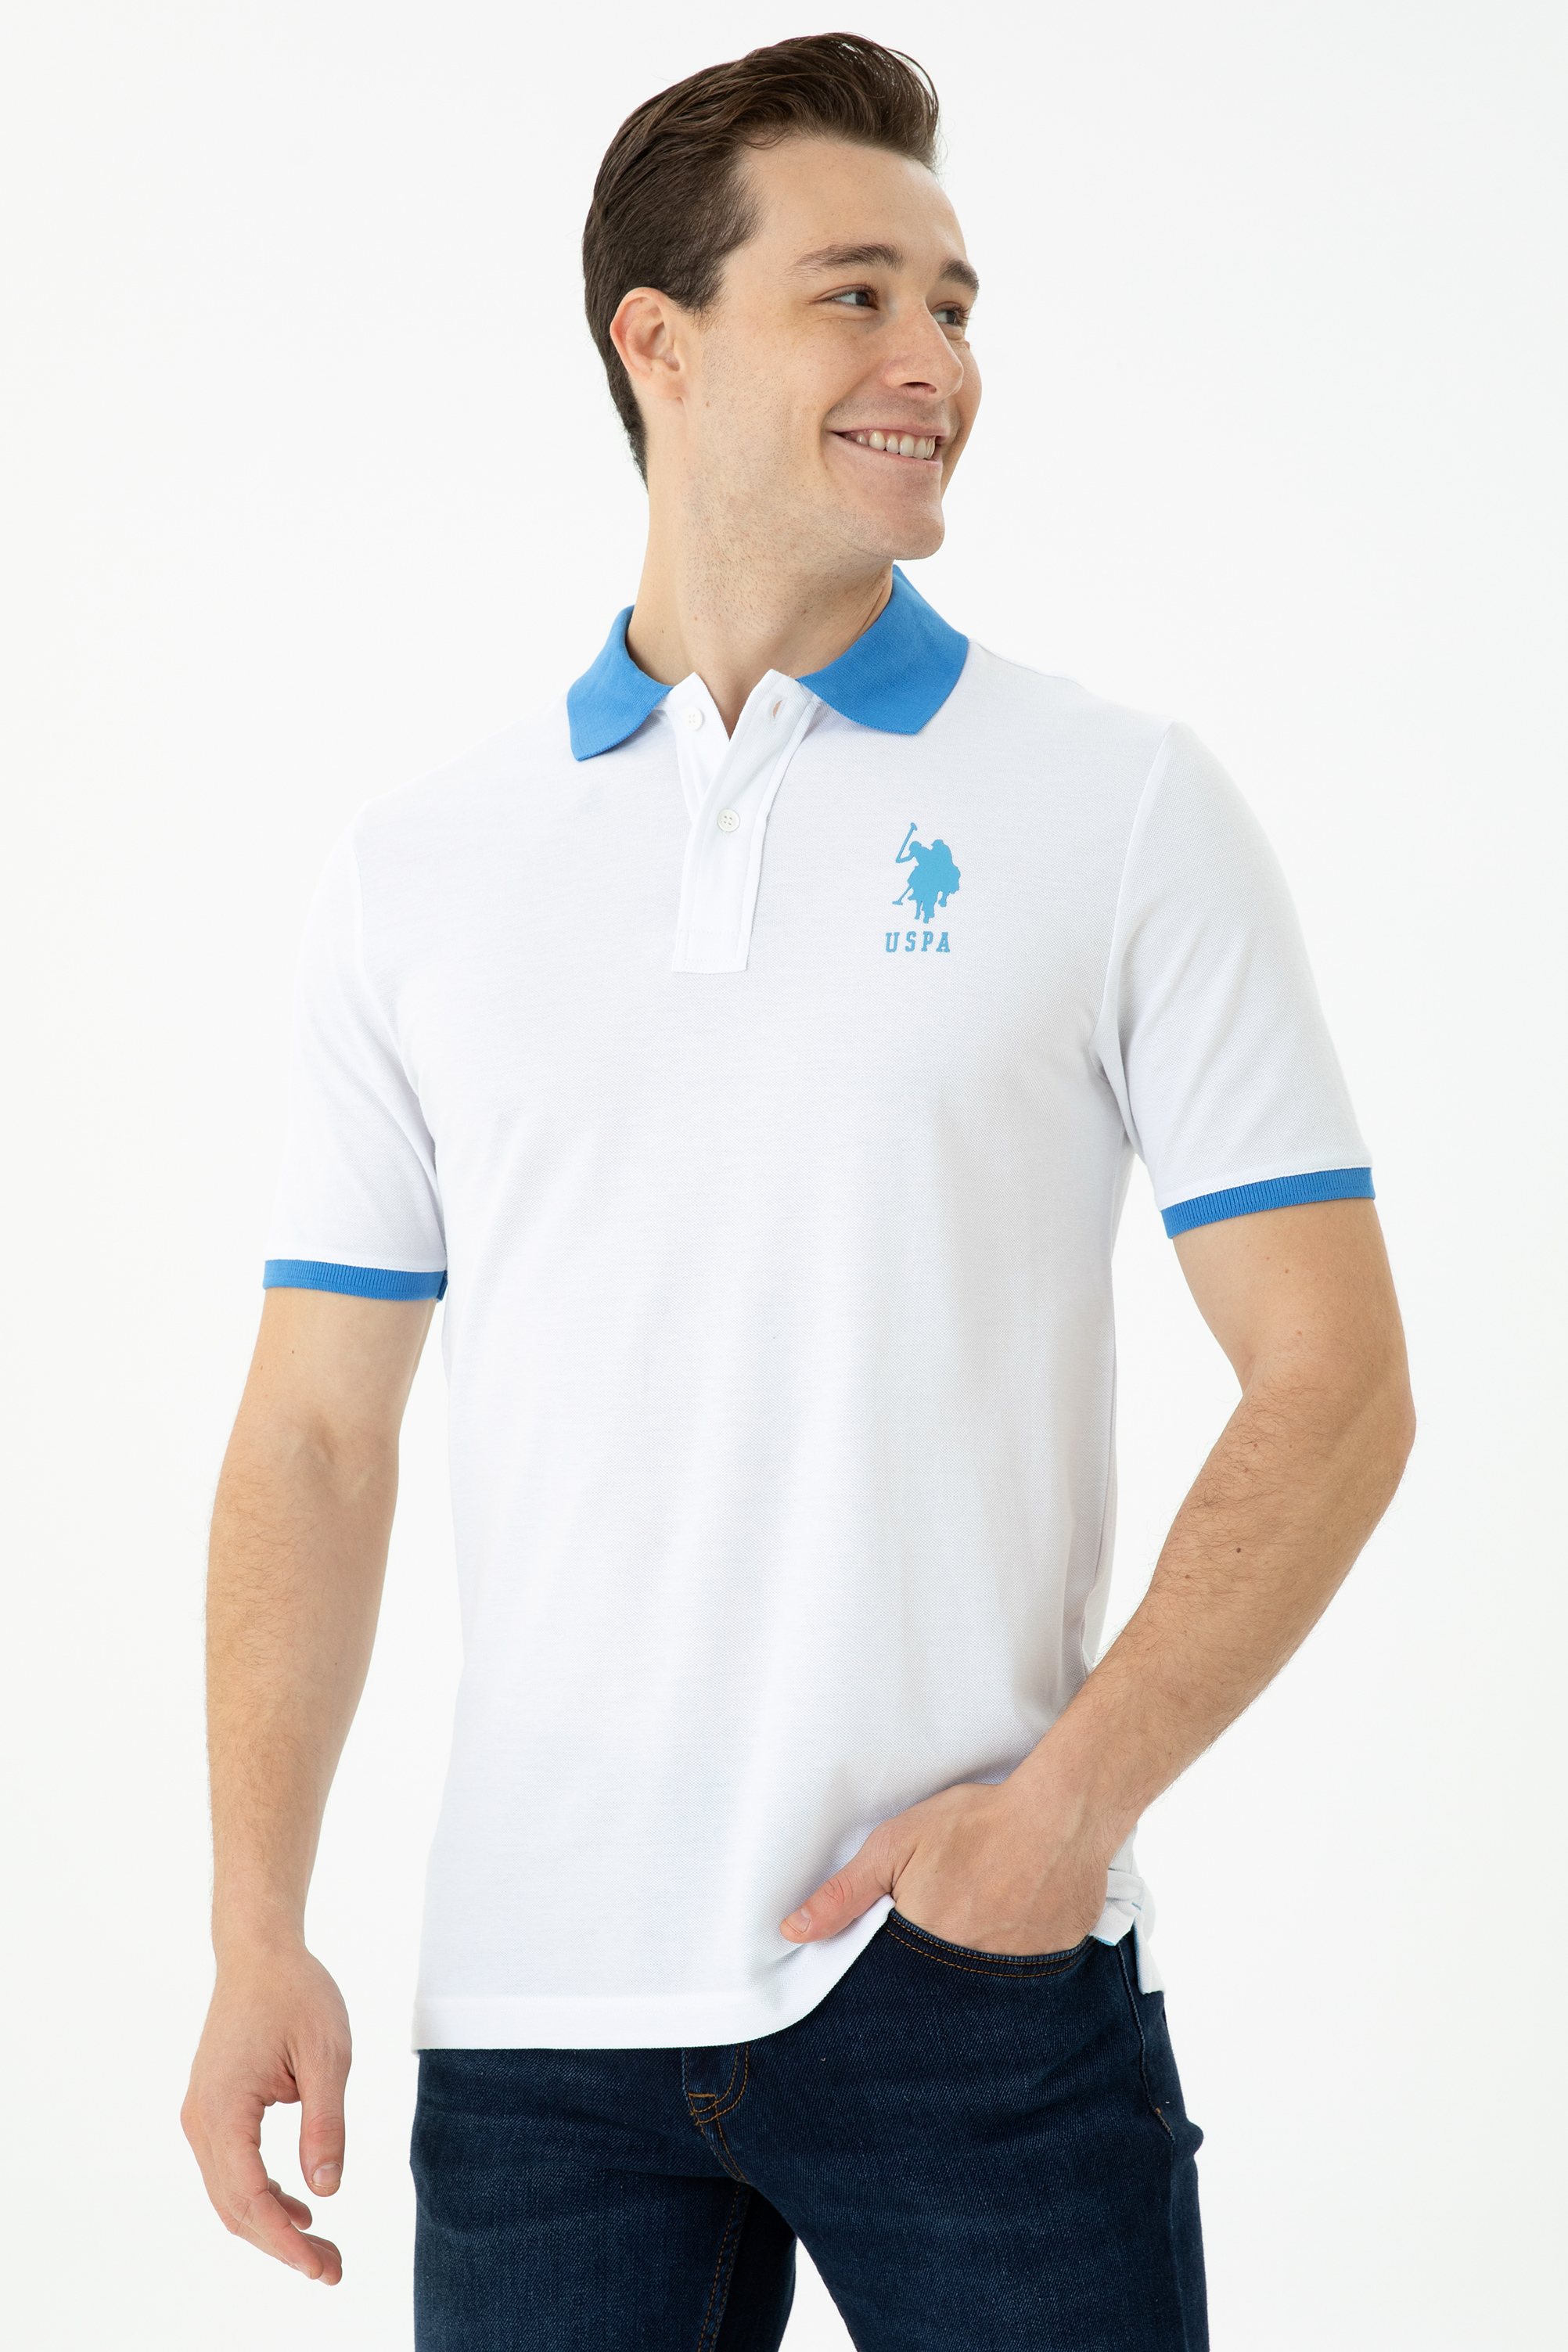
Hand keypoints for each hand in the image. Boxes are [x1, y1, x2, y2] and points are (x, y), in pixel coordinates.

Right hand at [181, 1940, 350, 2282]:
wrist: (259, 1952)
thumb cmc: (296, 1993)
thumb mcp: (327, 2055)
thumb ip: (325, 2124)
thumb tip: (326, 2191)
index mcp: (224, 2109)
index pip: (250, 2198)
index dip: (284, 2242)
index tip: (321, 2268)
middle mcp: (201, 2120)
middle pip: (235, 2207)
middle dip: (281, 2246)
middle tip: (333, 2270)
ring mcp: (201, 2115)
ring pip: (229, 2194)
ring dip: (272, 2226)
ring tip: (323, 2249)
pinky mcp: (212, 2109)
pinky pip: (231, 2170)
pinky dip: (262, 2196)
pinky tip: (300, 2208)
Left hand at [779, 1777, 1111, 1954]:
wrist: (1061, 1813)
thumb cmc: (976, 1824)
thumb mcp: (896, 1845)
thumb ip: (844, 1893)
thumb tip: (792, 1932)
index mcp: (924, 1946)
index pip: (891, 1985)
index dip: (890, 1968)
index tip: (898, 1944)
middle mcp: (968, 1974)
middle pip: (935, 1989)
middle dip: (933, 1965)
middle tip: (951, 1914)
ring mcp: (1016, 1976)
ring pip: (980, 1986)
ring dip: (974, 1959)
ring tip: (984, 1913)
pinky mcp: (1053, 1965)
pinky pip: (1023, 1975)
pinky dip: (1015, 1955)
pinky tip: (1016, 1919)